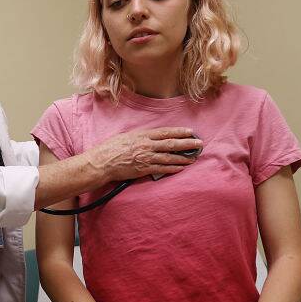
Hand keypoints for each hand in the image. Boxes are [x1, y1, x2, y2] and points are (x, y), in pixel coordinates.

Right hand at [88, 128, 202, 181]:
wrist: (102, 163)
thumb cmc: (110, 149)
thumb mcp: (125, 137)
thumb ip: (139, 137)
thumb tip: (150, 137)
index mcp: (142, 135)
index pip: (165, 132)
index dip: (179, 132)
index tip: (190, 131)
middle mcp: (146, 146)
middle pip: (171, 144)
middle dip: (187, 144)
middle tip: (199, 144)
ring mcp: (146, 158)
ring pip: (169, 157)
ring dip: (183, 158)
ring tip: (193, 158)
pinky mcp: (144, 169)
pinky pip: (162, 169)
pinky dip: (173, 168)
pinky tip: (181, 167)